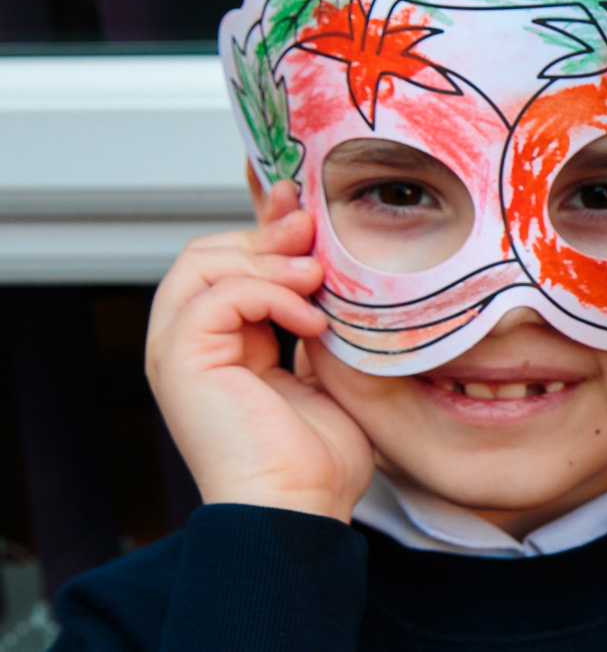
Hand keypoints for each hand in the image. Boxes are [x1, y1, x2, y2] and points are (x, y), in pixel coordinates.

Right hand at [145, 183, 373, 521]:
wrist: (300, 506)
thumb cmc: (319, 454)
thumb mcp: (328, 364)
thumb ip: (317, 314)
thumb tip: (327, 260)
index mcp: (225, 341)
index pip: (230, 259)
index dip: (265, 222)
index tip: (305, 200)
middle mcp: (191, 341)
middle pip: (208, 249)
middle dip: (266, 232)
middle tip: (316, 236)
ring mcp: (178, 351)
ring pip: (202, 260)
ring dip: (268, 259)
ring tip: (317, 283)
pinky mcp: (179, 360)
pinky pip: (216, 293)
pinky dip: (267, 293)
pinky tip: (309, 322)